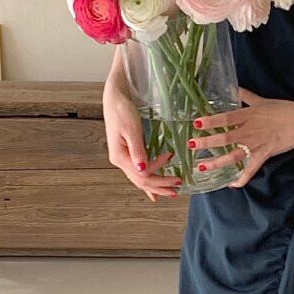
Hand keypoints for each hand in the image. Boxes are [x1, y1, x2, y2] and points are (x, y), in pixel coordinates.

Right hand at [103, 85, 181, 200]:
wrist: (115, 99)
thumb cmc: (123, 111)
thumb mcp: (132, 129)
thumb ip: (138, 151)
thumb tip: (142, 170)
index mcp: (119, 157)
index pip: (142, 172)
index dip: (158, 168)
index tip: (170, 156)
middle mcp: (120, 162)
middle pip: (141, 181)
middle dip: (160, 186)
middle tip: (178, 188)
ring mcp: (123, 160)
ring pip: (140, 180)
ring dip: (156, 187)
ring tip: (171, 192)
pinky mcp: (128, 156)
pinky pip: (139, 174)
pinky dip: (148, 183)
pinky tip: (154, 193)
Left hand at [187, 86, 293, 187]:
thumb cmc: (285, 109)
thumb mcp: (263, 100)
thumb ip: (246, 95)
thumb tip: (233, 86)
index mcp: (248, 115)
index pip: (225, 118)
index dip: (210, 121)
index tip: (196, 124)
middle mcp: (249, 131)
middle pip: (224, 139)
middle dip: (206, 143)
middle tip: (191, 146)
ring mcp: (256, 145)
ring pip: (233, 156)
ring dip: (217, 162)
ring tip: (202, 166)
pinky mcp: (264, 155)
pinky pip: (250, 170)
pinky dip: (241, 179)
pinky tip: (230, 184)